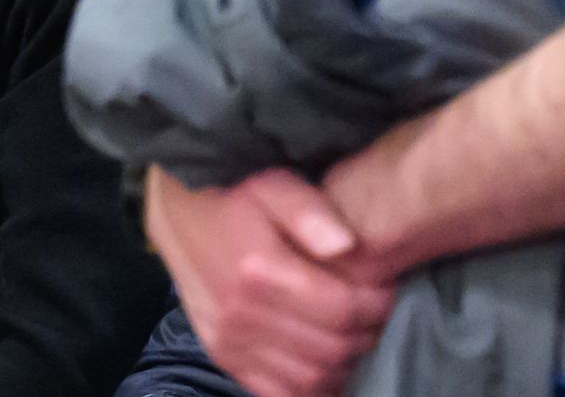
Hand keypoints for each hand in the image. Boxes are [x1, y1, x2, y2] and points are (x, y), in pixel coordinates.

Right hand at [145, 167, 396, 396]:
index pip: (342, 308)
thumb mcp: (274, 187)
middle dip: (366, 334)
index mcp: (259, 270)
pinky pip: (278, 391)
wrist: (178, 219)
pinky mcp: (223, 356)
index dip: (377, 305)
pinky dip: (310, 388)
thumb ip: (311, 211)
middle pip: (331, 348)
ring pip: (310, 377)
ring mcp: (230, 340)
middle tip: (374, 315)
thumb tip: (346, 246)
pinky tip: (324, 367)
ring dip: (344, 364)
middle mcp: (242, 313)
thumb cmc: (235, 203)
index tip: (386, 291)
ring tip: (352, 336)